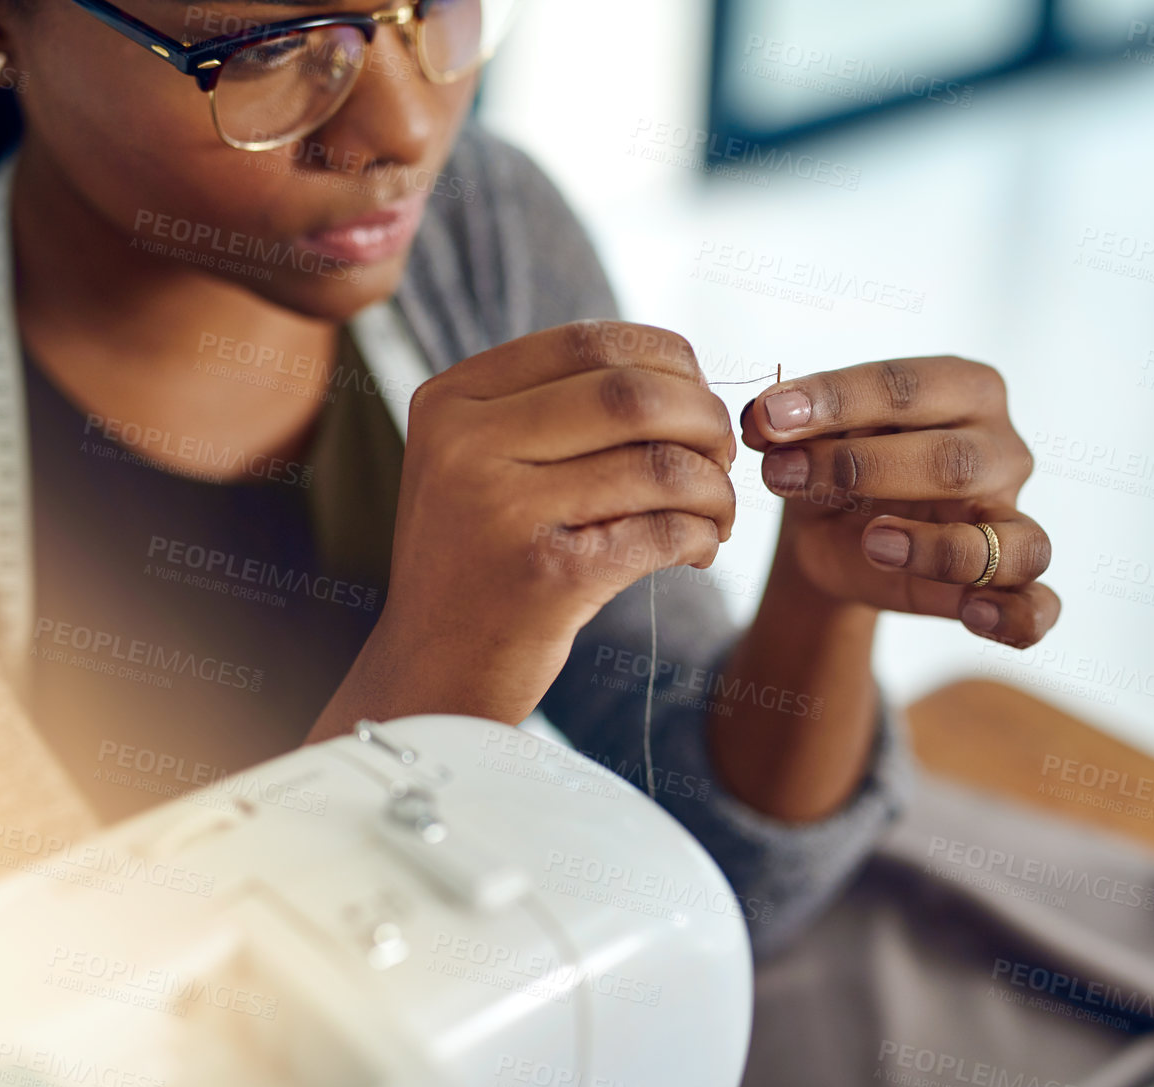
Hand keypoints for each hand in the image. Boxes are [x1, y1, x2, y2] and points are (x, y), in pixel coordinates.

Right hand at [311, 321, 735, 735]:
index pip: (591, 341)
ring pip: (660, 465)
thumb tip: (678, 370)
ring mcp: (502, 511)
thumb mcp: (478, 463)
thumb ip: (550, 407)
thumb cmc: (478, 563)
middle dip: (705, 420)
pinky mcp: (548, 579)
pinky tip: (698, 550)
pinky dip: (701, 536)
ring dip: (714, 488)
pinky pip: (664, 532)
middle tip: (722, 456)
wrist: (431, 679)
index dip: (671, 361)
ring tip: (716, 512)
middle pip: (634, 395)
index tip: (696, 397)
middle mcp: (466, 445)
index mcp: (453, 400)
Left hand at [740, 357, 1057, 647]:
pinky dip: (1015, 615)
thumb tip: (764, 422)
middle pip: (953, 461)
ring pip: (1010, 538)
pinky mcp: (1009, 582)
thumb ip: (792, 430)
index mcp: (964, 389)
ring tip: (871, 542)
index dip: (835, 400)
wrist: (833, 538)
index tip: (768, 419)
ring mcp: (1013, 517)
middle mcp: (1002, 449)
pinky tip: (972, 614)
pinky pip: (1037, 606)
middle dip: (860, 467)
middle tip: (783, 475)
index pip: (906, 387)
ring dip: (937, 549)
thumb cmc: (834, 468)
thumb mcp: (806, 443)